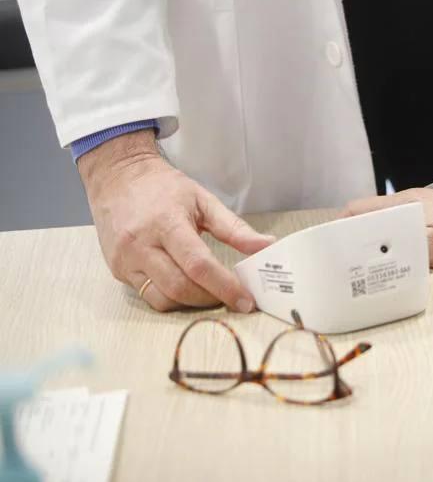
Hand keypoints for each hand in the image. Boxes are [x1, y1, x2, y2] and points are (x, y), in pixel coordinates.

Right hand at [79, 130, 274, 312]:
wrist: (117, 178)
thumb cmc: (163, 187)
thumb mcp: (204, 199)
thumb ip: (235, 227)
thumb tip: (266, 246)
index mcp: (167, 223)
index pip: (199, 265)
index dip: (225, 287)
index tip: (246, 301)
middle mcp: (141, 245)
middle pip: (180, 287)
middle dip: (211, 299)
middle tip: (233, 297)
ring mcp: (125, 261)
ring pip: (162, 298)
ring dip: (191, 303)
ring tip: (212, 293)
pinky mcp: (118, 271)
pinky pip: (147, 295)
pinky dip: (171, 297)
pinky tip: (186, 286)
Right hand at [340, 189, 432, 269]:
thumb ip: (403, 248)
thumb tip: (372, 257)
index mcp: (404, 202)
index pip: (356, 210)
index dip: (339, 230)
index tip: (329, 253)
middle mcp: (410, 203)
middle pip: (369, 219)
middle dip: (354, 241)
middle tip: (347, 267)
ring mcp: (425, 212)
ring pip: (388, 228)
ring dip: (377, 245)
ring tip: (369, 270)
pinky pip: (406, 234)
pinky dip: (397, 247)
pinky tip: (401, 265)